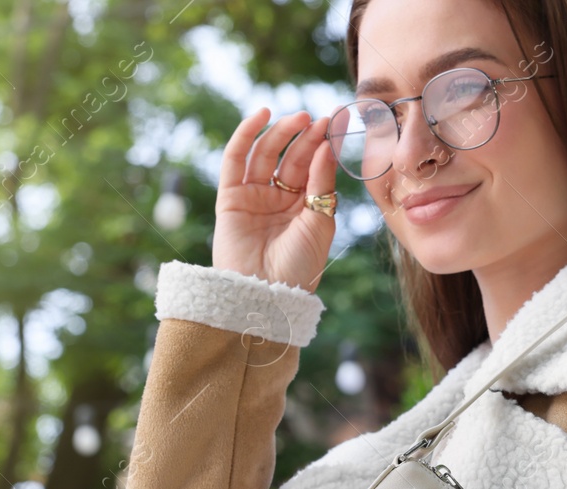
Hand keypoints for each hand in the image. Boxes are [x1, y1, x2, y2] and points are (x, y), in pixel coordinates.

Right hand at [211, 106, 336, 293]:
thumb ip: (321, 182)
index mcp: (304, 208)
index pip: (312, 167)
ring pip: (265, 154)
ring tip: (299, 118)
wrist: (266, 294)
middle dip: (304, 136)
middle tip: (318, 118)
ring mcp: (253, 198)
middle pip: (290, 158)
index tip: (336, 121)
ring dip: (280, 132)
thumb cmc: (299, 267)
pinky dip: (245, 135)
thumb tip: (325, 144)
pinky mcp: (230, 198)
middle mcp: (278, 200)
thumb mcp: (320, 222)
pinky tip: (261, 116)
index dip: (322, 144)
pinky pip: (235, 161)